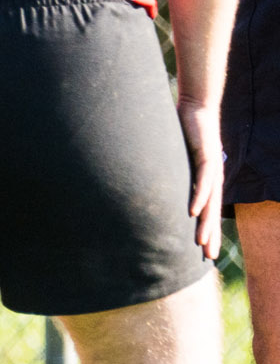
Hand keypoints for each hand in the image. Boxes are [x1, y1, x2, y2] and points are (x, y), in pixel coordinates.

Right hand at [180, 99, 224, 259]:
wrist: (197, 107)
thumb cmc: (182, 131)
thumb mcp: (174, 157)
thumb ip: (168, 172)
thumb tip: (150, 184)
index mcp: (204, 180)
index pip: (207, 210)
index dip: (206, 230)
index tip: (202, 250)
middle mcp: (212, 178)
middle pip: (212, 212)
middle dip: (210, 234)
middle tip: (207, 256)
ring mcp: (212, 168)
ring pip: (211, 201)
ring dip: (206, 222)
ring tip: (201, 241)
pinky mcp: (207, 156)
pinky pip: (203, 180)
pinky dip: (199, 196)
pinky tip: (194, 211)